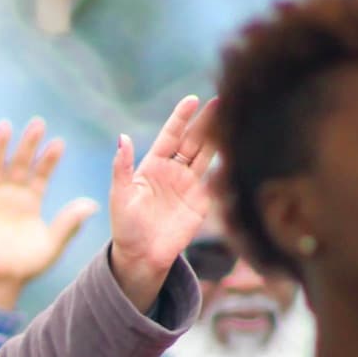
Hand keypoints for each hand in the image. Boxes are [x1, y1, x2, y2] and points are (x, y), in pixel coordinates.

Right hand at [0, 118, 98, 311]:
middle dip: (28, 144)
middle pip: (20, 163)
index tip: (59, 143)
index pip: (41, 173)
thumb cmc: (27, 264)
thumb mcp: (53, 244)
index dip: (49, 159)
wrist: (0, 281)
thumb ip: (69, 224)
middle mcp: (12, 194)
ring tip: (5, 126)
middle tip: (38, 123)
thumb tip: (93, 205)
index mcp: (32, 199)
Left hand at [108, 96, 217, 312]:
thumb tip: (121, 138)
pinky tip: (237, 152)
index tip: (193, 100)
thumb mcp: (121, 195)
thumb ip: (122, 168)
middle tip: (222, 101)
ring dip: (219, 138)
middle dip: (207, 122)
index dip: (181, 118)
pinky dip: (226, 167)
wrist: (142, 256)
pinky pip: (216, 181)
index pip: (171, 135)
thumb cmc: (126, 227)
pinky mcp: (202, 202)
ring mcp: (189, 185)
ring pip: (207, 156)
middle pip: (193, 140)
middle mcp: (173, 171)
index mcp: (153, 165)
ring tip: (234, 119)